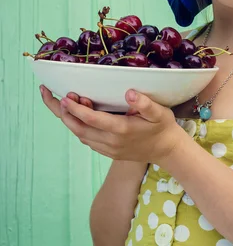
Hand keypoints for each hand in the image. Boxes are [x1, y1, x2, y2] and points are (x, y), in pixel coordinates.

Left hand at [39, 86, 184, 163]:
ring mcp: (108, 149)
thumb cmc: (163, 127)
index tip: (65, 96)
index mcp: (121, 130)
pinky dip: (77, 128)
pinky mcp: (108, 152)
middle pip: (78, 129)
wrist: (167, 150)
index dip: (75, 108)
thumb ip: (144, 104)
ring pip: (80, 135)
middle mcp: (111, 142)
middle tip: (52, 95)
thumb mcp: (160, 113)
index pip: (91, 119)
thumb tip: (129, 93)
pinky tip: (76, 116)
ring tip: (61, 103)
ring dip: (69, 120)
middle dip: (63, 113)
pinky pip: (87, 140)